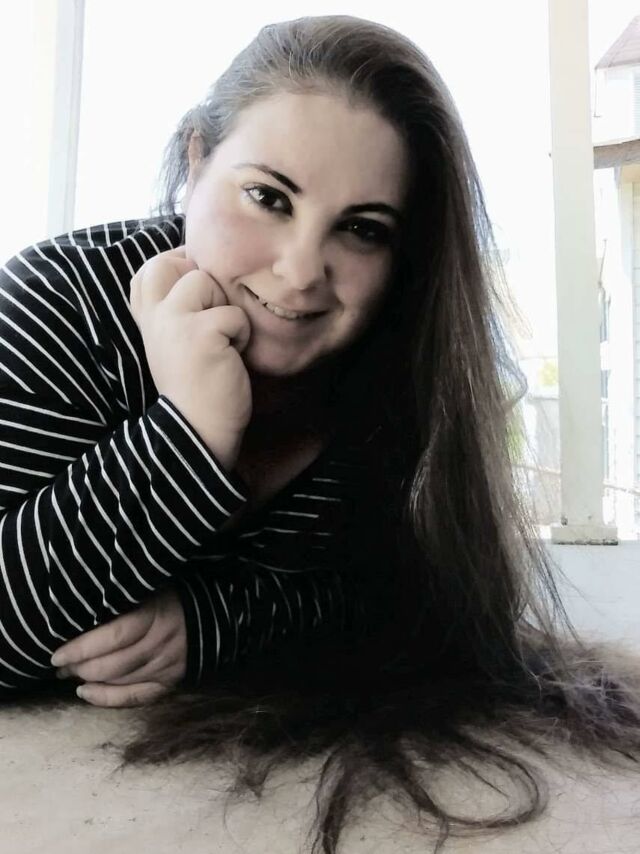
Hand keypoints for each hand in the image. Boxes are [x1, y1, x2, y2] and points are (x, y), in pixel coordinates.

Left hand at [51, 587, 186, 707]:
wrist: (213, 615)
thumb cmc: (172, 597)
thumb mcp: (150, 588)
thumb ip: (122, 598)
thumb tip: (81, 610)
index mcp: (155, 615)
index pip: (113, 637)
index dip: (82, 648)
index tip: (57, 654)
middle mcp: (161, 644)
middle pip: (113, 663)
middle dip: (79, 667)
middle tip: (60, 664)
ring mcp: (167, 666)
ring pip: (120, 681)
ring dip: (89, 680)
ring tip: (69, 674)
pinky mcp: (171, 682)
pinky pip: (136, 697)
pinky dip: (108, 699)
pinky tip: (86, 693)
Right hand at [129, 246, 253, 453]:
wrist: (199, 429)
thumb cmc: (196, 385)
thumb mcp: (174, 341)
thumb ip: (175, 308)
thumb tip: (199, 268)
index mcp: (146, 317)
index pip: (149, 268)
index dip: (177, 269)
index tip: (196, 297)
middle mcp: (154, 315)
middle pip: (170, 262)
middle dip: (199, 280)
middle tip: (210, 316)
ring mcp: (173, 321)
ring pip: (205, 280)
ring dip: (224, 310)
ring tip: (222, 342)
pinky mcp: (201, 333)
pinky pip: (234, 314)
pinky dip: (241, 335)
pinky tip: (230, 358)